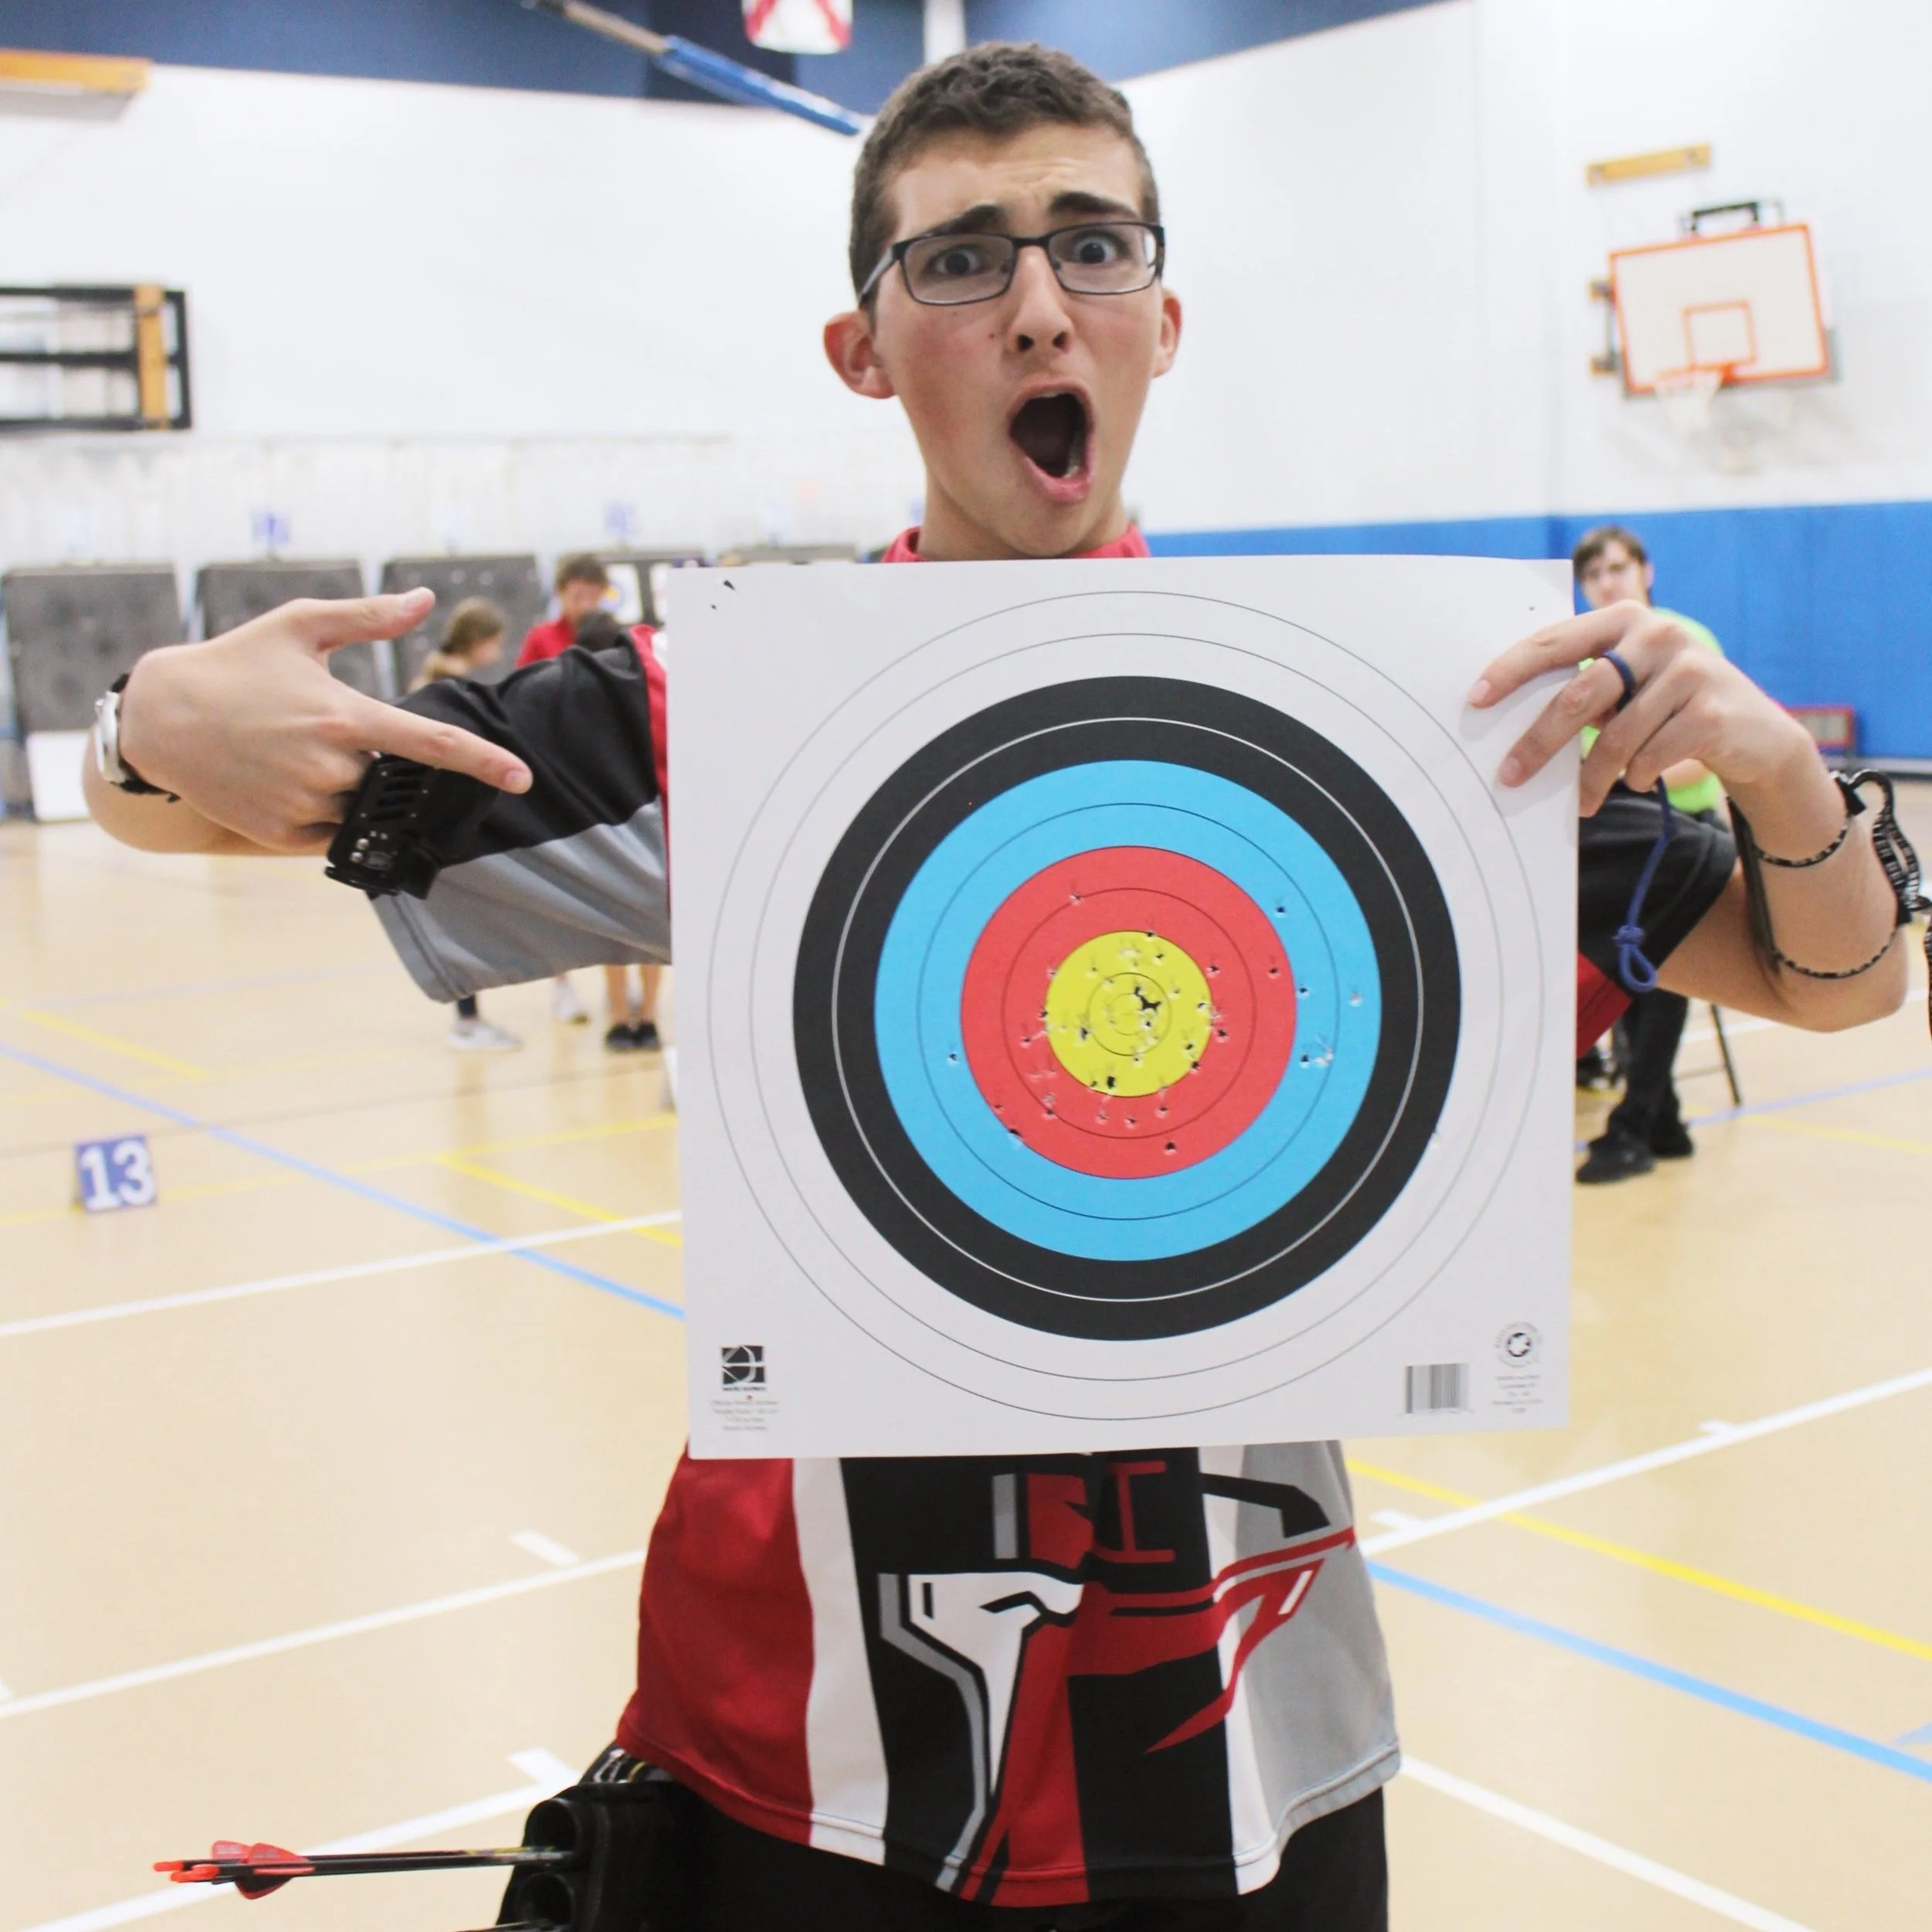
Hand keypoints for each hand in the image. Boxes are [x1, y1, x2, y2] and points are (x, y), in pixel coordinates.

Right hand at [117, 591, 530, 851]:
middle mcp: (330, 764)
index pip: (433, 746)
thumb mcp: (300, 626)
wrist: (161, 715)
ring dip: (347, 786)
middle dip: (372, 760)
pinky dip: (322, 811)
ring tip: (294, 751)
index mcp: (345, 716)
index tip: (523, 778)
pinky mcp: (281, 832)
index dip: (485, 763)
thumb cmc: (237, 664)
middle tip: (318, 731)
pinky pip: (328, 832)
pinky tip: (283, 778)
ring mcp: (305, 802)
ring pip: (360, 807)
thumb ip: (369, 616)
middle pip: (390, 779)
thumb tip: (426, 599)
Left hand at [1469, 600, 1813, 814]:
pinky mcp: (1712, 710)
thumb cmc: (1667, 708)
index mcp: (1624, 619)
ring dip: (1592, 778)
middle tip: (1509, 776)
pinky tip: (1639, 781)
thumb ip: (1581, 687)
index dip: (1511, 670)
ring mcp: (1690, 669)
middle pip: (1579, 695)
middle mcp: (1658, 634)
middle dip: (1539, 742)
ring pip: (1616, 737)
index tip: (1475, 698)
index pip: (1554, 642)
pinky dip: (1637, 777)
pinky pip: (1651, 756)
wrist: (1755, 733)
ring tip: (1582, 803)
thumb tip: (1509, 722)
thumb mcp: (1627, 685)